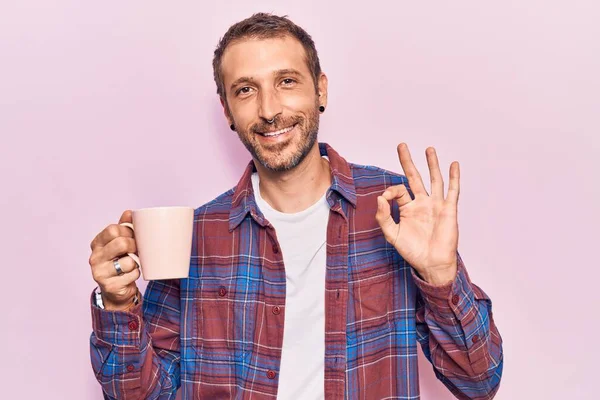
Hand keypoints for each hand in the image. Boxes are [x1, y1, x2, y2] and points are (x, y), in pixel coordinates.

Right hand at [89, 210, 140, 309]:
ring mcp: (100, 273)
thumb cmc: (120, 261)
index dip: (127, 231)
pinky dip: (136, 274)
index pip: (113, 229)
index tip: (132, 236)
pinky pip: (132, 274)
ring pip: (128, 261)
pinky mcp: (110, 286)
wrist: (117, 290)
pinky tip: (131, 275)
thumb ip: (124, 227)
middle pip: (121, 243)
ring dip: (136, 262)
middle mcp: (95, 257)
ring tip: (133, 264)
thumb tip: (129, 212)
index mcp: (97, 243)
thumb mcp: (120, 242)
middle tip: (136, 250)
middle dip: (134, 245)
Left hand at [375, 143, 458, 285]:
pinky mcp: (448, 209)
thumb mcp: (392, 235)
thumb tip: (379, 198)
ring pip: (434, 179)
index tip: (384, 199)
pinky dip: (454, 177)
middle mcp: (422, 203)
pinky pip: (453, 190)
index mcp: (408, 208)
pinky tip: (454, 164)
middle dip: (408, 162)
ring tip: (429, 149)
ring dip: (431, 164)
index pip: (398, 190)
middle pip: (414, 177)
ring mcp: (436, 205)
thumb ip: (384, 217)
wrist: (431, 263)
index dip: (390, 191)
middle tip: (402, 145)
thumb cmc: (413, 251)